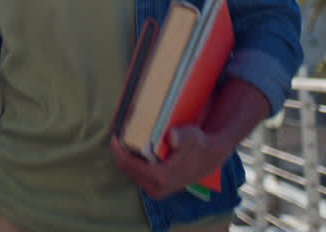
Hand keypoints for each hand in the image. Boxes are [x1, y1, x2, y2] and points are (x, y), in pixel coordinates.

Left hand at [109, 127, 230, 199]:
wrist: (210, 157)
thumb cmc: (198, 144)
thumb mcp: (191, 136)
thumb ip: (181, 136)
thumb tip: (172, 137)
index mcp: (160, 177)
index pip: (127, 164)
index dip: (117, 149)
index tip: (115, 135)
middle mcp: (156, 188)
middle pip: (125, 169)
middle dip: (120, 153)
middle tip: (120, 136)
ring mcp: (156, 191)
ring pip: (129, 173)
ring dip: (126, 158)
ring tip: (127, 142)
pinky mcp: (156, 190)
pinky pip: (136, 175)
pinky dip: (133, 163)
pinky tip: (136, 151)